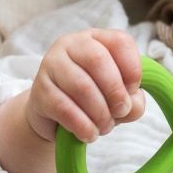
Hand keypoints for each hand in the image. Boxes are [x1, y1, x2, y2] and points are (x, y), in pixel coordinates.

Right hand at [26, 29, 144, 142]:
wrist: (54, 116)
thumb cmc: (92, 99)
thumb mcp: (117, 97)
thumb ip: (133, 100)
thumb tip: (130, 107)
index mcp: (95, 39)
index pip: (120, 42)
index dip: (133, 69)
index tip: (133, 91)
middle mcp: (70, 45)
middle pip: (98, 60)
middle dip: (115, 92)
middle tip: (121, 112)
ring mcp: (51, 65)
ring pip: (81, 86)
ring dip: (100, 113)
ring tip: (104, 126)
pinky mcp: (39, 90)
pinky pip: (65, 108)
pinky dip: (83, 125)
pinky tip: (89, 134)